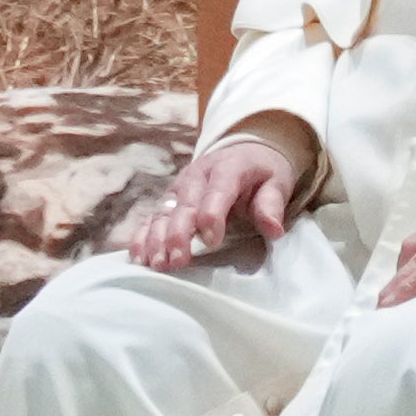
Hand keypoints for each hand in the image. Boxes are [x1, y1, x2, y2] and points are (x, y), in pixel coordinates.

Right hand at [127, 135, 303, 272]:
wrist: (243, 151)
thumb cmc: (261, 173)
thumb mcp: (276, 182)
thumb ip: (272, 204)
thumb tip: (273, 230)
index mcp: (227, 168)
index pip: (217, 190)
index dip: (212, 214)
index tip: (212, 241)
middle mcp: (197, 176)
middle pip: (184, 205)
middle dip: (178, 233)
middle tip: (178, 261)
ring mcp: (178, 188)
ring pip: (162, 213)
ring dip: (156, 239)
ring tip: (156, 264)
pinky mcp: (168, 200)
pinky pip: (151, 218)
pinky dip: (142, 236)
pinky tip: (138, 257)